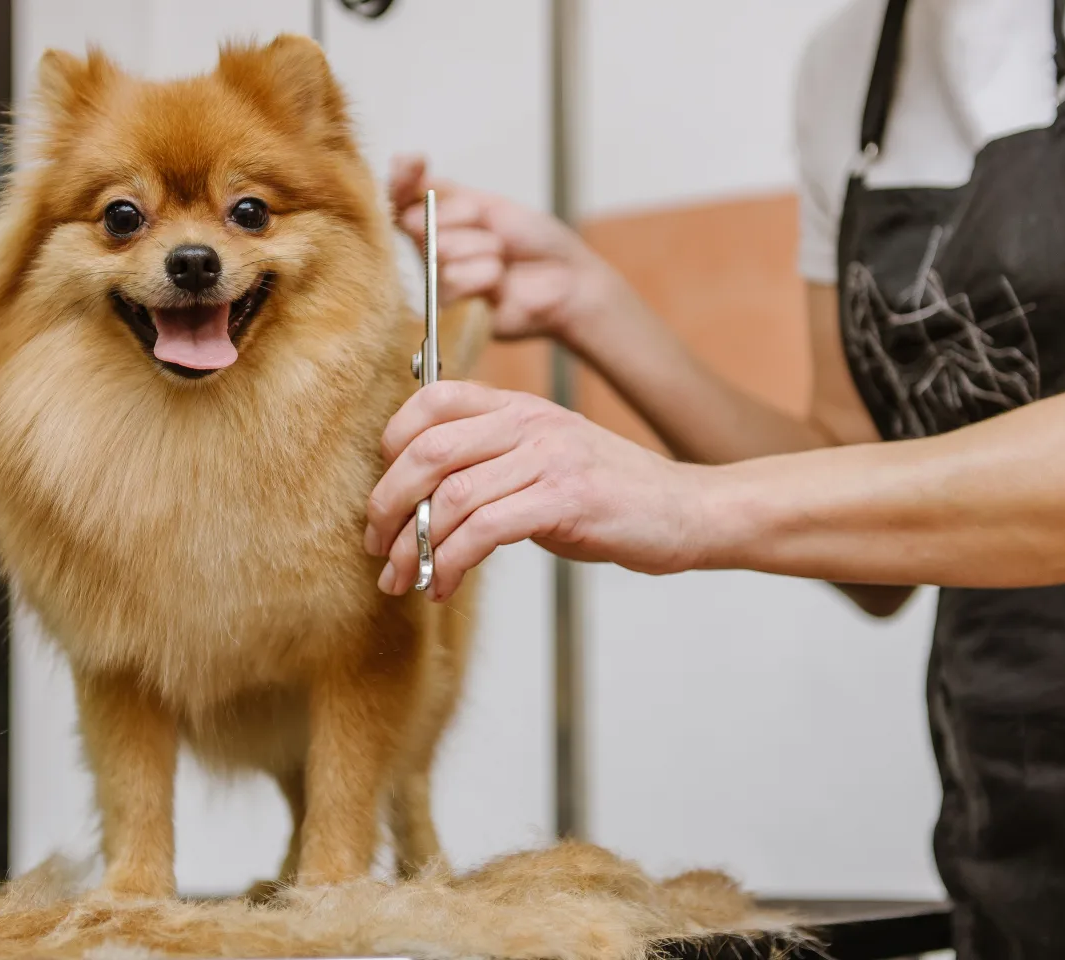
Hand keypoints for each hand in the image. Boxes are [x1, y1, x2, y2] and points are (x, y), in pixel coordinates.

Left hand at [363, 380, 709, 600]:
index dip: (391, 444)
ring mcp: (549, 457)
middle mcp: (529, 422)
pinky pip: (485, 529)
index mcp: (518, 406)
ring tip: (402, 577)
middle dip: (387, 504)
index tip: (383, 495)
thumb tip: (420, 500)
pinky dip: (452, 562)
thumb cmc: (612, 495)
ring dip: (415, 545)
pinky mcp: (566, 499)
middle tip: (376, 546)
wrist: (688, 511)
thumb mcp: (545, 459)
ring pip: (451, 495)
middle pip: (428, 449)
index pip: (431, 400)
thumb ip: (491, 462)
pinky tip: (444, 585)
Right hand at [389, 154, 618, 342]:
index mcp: (437, 222)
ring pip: (439, 250)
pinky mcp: (451, 312)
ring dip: (482, 248)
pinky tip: (500, 282)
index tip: (413, 163)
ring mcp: (439, 282)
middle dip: (464, 218)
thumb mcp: (489, 203)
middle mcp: (430, 252)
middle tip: (496, 233)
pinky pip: (452, 281)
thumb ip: (444, 191)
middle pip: (417, 221)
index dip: (400, 179)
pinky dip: (484, 275)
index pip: (398, 197)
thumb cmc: (534, 242)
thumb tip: (401, 164)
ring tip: (502, 259)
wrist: (568, 279)